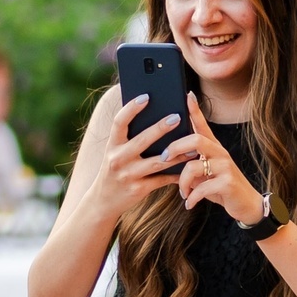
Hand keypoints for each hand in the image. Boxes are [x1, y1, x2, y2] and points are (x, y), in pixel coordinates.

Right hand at [86, 94, 181, 219]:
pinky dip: (177, 173)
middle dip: (160, 128)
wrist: (103, 200)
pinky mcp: (139, 189)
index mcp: (112, 145)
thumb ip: (129, 136)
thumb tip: (152, 112)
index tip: (146, 96)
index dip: (131, 108)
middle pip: (141, 141)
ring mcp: (128, 175)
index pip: (119, 122)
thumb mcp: (115, 151)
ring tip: (193, 145)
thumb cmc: (115, 168)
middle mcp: (118, 159)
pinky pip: (162, 179)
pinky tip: (189, 165)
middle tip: (177, 117)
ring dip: (177, 154)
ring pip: (157, 162)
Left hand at [163, 93, 265, 224]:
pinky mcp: (228, 183)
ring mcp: (226, 167)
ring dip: (182, 182)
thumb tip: (167, 159)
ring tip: (183, 193)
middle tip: (164, 158)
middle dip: (175, 147)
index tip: (187, 95)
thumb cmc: (221, 188)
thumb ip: (190, 164)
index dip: (195, 110)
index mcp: (213, 148)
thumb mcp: (205, 174)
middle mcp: (220, 153)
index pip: (202, 125)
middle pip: (195, 139)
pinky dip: (192, 197)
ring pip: (193, 166)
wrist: (247, 206)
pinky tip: (189, 203)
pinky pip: (202, 187)